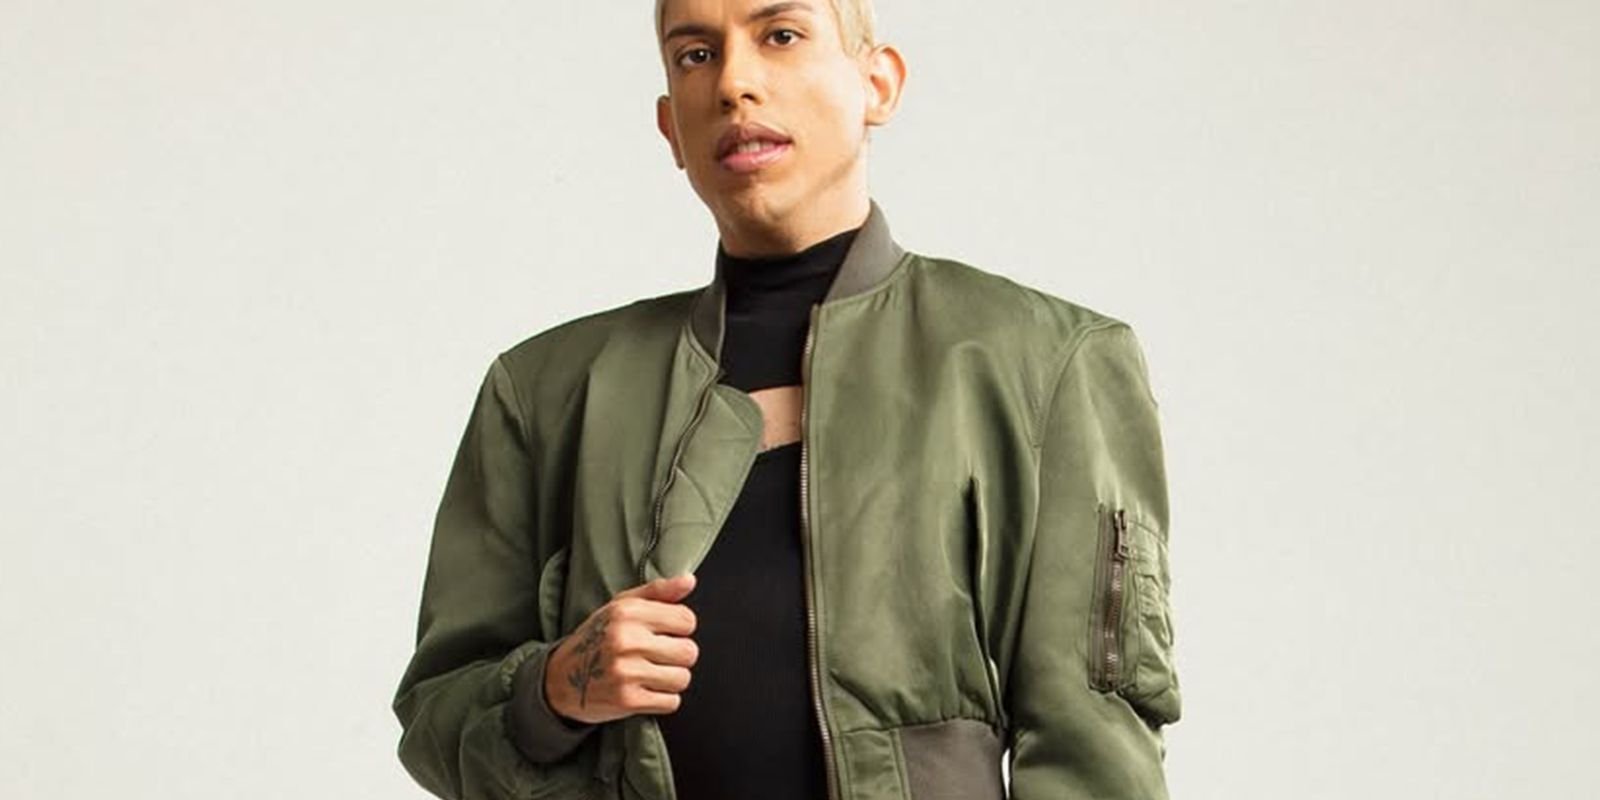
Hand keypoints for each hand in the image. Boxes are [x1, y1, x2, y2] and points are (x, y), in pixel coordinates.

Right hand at [543, 573, 699, 724]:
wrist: (560, 680)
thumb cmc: (596, 639)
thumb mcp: (621, 607)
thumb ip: (657, 592)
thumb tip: (689, 581)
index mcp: (628, 613)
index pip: (686, 620)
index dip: (680, 629)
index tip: (665, 634)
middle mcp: (626, 640)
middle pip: (688, 652)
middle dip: (678, 657)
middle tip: (657, 657)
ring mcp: (626, 671)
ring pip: (682, 678)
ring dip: (671, 680)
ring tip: (650, 675)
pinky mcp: (627, 700)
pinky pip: (671, 702)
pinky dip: (662, 700)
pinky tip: (645, 690)